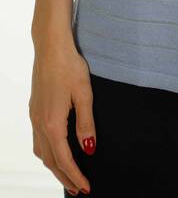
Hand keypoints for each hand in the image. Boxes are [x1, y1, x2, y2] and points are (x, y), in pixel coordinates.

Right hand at [29, 37, 94, 194]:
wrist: (50, 47)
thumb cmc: (69, 66)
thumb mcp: (84, 94)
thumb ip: (86, 123)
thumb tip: (88, 149)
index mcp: (52, 123)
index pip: (63, 159)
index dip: (75, 176)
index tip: (86, 187)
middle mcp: (39, 124)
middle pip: (50, 160)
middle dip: (64, 177)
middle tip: (78, 189)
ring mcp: (34, 117)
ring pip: (41, 152)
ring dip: (54, 167)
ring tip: (68, 175)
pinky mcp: (34, 110)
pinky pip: (38, 140)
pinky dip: (47, 153)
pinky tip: (56, 151)